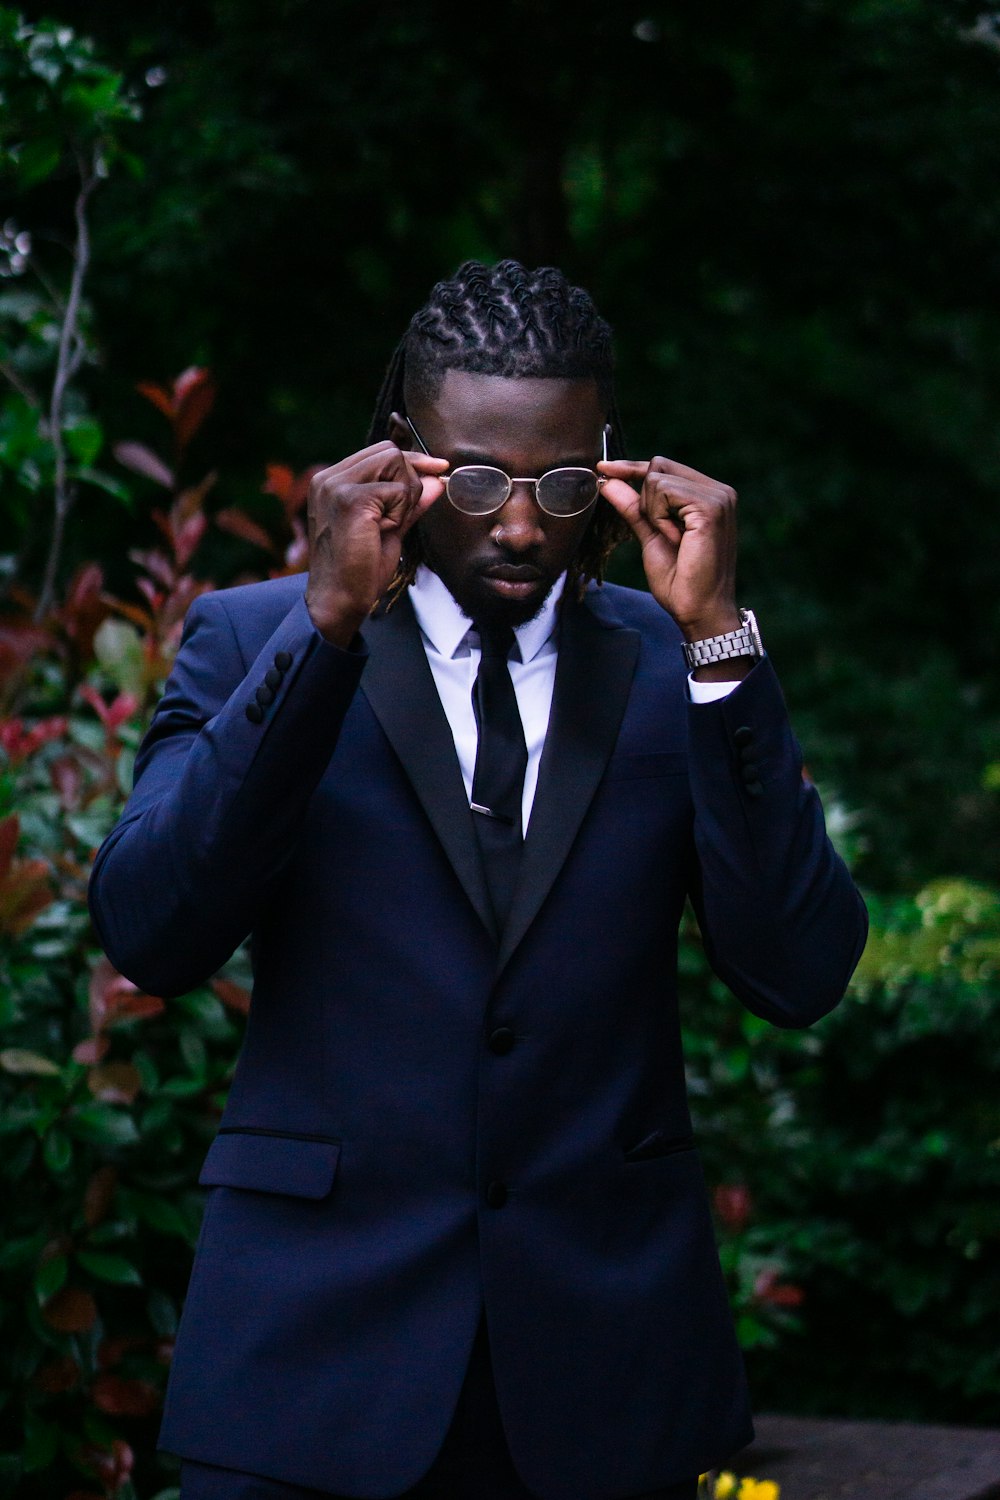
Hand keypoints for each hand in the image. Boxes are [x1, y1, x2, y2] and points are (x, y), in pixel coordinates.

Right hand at [304, 441, 447, 645]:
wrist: (339, 600)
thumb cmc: (359, 570)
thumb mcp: (390, 528)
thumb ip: (410, 502)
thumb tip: (437, 479)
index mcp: (332, 480)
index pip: (380, 451)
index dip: (413, 461)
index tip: (439, 469)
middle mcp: (329, 477)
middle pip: (390, 452)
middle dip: (409, 481)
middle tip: (398, 518)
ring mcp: (336, 486)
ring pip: (395, 463)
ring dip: (404, 497)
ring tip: (387, 526)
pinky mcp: (351, 500)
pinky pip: (398, 490)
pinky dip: (400, 513)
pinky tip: (382, 532)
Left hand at [597, 455, 741, 644]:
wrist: (698, 610)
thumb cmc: (680, 581)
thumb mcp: (650, 536)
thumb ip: (633, 507)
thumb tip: (607, 480)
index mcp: (709, 496)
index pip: (664, 466)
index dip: (631, 467)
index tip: (603, 467)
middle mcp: (719, 491)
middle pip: (659, 465)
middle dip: (644, 498)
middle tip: (659, 532)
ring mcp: (718, 497)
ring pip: (657, 477)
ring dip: (652, 512)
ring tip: (673, 540)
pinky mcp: (711, 507)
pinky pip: (663, 491)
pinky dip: (658, 517)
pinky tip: (676, 539)